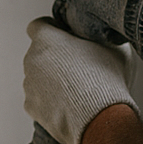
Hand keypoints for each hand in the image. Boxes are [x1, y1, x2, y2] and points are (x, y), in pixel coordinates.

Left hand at [22, 17, 137, 143]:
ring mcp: (29, 84)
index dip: (52, 30)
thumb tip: (103, 36)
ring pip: (38, 77)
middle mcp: (32, 59)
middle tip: (77, 66)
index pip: (38, 25)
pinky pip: (39, 99)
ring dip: (52, 80)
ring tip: (76, 90)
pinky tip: (69, 105)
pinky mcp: (31, 106)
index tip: (64, 37)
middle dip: (54, 57)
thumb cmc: (106, 79)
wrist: (100, 118)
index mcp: (46, 38)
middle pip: (39, 53)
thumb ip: (100, 36)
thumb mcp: (113, 47)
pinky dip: (50, 101)